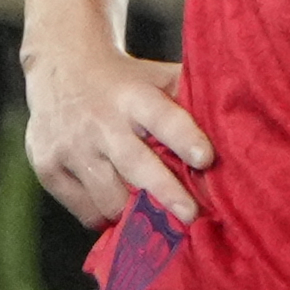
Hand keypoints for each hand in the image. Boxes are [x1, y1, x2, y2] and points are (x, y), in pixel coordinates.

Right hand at [25, 40, 212, 227]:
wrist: (59, 65)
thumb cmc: (125, 79)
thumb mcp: (155, 76)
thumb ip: (189, 98)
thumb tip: (241, 124)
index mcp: (132, 96)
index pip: (162, 116)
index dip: (185, 138)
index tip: (206, 159)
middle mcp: (100, 122)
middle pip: (136, 165)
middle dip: (166, 194)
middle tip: (191, 217)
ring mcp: (71, 147)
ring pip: (110, 197)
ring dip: (138, 215)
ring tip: (160, 224)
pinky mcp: (48, 167)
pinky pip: (85, 209)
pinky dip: (107, 217)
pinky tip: (123, 217)